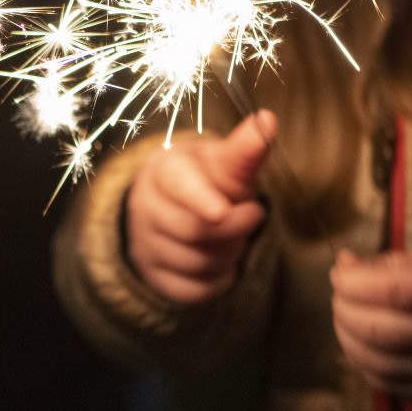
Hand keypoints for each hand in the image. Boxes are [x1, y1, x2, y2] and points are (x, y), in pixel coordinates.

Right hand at [123, 110, 275, 304]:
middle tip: (252, 215)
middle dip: (236, 228)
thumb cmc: (207, 178)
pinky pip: (193, 290)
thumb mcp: (223, 162)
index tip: (221, 211)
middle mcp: (145, 205)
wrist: (172, 206)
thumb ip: (245, 149)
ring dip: (229, 254)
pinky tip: (219, 262)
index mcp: (164, 169)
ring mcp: (144, 243)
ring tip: (232, 237)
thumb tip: (267, 120)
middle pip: (196, 230)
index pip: (180, 185)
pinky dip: (216, 281)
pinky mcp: (153, 275)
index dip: (201, 199)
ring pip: (197, 263)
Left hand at [330, 247, 411, 407]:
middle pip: (376, 328)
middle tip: (339, 296)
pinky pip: (379, 379)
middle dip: (344, 309)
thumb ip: (388, 263)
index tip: (338, 274)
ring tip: (344, 316)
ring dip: (345, 334)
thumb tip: (342, 263)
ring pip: (372, 358)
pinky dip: (358, 357)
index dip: (353, 282)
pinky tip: (358, 341)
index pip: (391, 291)